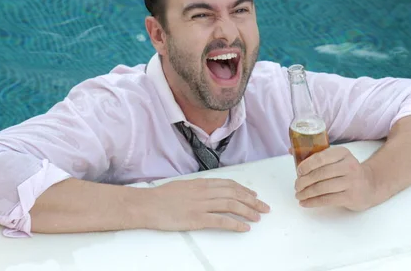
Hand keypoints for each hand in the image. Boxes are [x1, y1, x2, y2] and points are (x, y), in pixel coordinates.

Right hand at [141, 178, 270, 231]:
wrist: (146, 204)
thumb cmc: (160, 197)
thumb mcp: (182, 186)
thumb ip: (197, 188)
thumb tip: (209, 191)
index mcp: (200, 183)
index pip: (228, 184)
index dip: (244, 190)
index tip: (253, 195)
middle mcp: (203, 191)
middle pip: (234, 194)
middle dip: (252, 201)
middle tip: (263, 207)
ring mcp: (200, 205)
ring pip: (231, 205)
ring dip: (247, 211)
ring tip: (257, 217)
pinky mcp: (196, 219)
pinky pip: (221, 220)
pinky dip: (235, 224)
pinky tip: (244, 228)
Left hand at [292, 146, 376, 210]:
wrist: (370, 185)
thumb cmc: (347, 171)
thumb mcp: (336, 159)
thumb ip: (316, 155)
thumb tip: (290, 150)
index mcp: (342, 153)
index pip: (320, 158)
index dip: (306, 165)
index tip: (298, 172)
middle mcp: (349, 166)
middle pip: (320, 174)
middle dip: (303, 181)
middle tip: (296, 186)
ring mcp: (351, 182)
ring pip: (322, 188)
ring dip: (306, 193)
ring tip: (298, 195)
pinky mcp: (351, 197)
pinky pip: (327, 200)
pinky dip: (313, 202)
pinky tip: (305, 203)